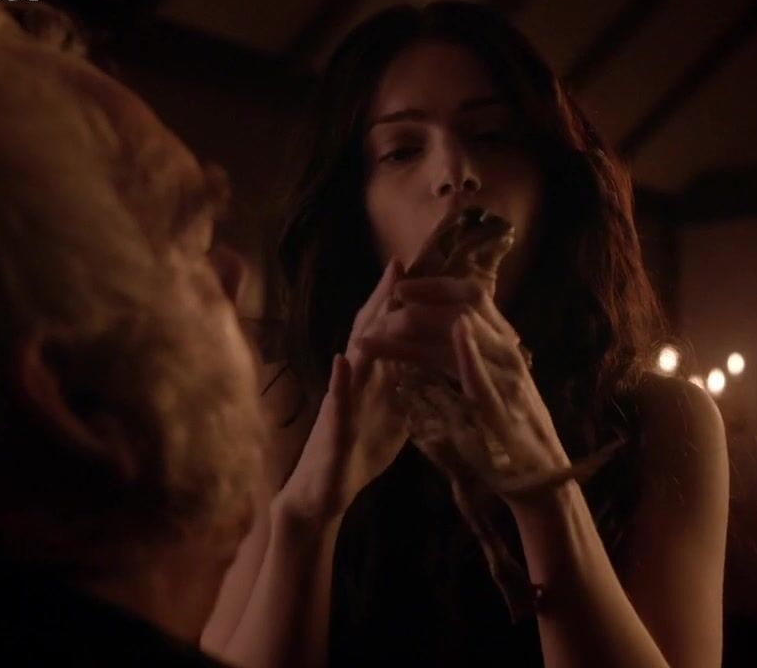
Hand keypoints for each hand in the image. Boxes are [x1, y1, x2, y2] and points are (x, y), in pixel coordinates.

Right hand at [273, 261, 408, 524]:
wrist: (321, 495)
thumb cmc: (356, 453)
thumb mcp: (393, 415)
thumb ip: (408, 387)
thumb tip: (434, 364)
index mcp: (371, 379)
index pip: (390, 333)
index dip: (405, 303)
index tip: (425, 271)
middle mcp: (352, 382)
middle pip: (369, 333)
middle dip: (384, 298)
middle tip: (399, 262)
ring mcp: (339, 403)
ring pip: (352, 359)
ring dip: (364, 329)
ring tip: (376, 298)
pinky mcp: (332, 431)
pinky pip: (337, 404)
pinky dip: (340, 382)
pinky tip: (343, 361)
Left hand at [358, 277, 572, 503]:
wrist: (538, 476)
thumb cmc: (506, 431)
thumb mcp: (485, 384)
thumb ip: (461, 357)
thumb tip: (432, 330)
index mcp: (501, 346)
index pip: (471, 296)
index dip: (435, 286)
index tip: (401, 287)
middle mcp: (506, 353)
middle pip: (465, 307)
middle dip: (420, 303)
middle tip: (386, 305)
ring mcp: (507, 378)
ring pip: (466, 335)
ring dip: (421, 327)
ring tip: (382, 331)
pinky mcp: (502, 407)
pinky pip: (485, 374)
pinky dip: (470, 352)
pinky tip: (456, 335)